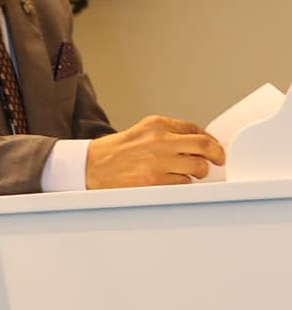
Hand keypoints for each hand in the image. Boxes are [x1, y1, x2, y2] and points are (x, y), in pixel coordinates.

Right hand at [86, 115, 224, 188]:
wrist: (92, 167)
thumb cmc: (116, 152)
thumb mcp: (143, 131)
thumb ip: (169, 133)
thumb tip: (199, 142)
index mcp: (157, 124)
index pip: (195, 129)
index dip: (211, 140)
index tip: (216, 148)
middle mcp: (160, 140)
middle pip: (204, 146)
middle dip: (216, 155)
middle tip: (218, 160)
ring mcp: (159, 162)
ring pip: (198, 168)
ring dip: (197, 173)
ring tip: (188, 173)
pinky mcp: (155, 182)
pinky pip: (184, 184)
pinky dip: (184, 184)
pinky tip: (173, 182)